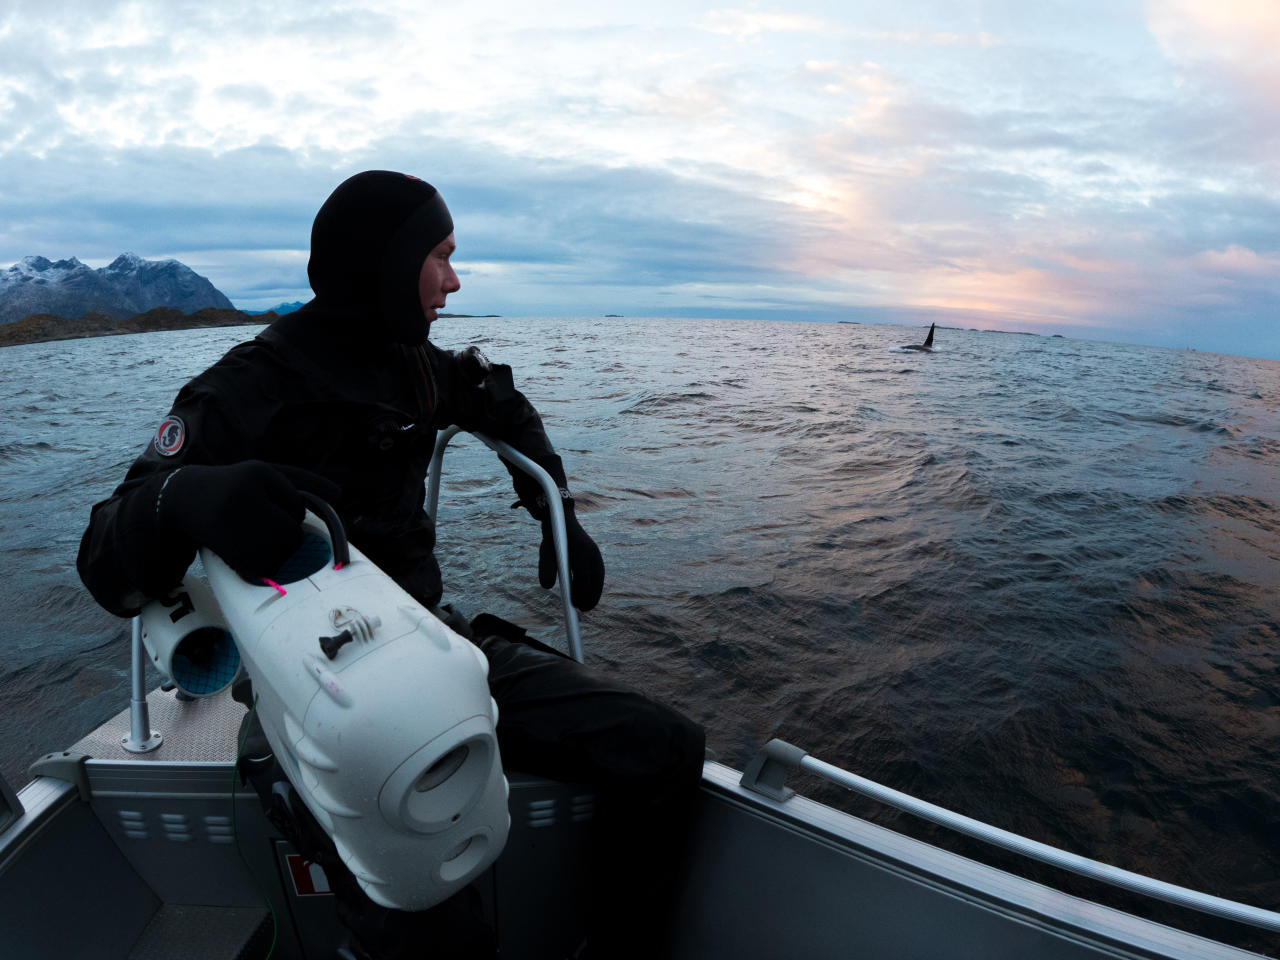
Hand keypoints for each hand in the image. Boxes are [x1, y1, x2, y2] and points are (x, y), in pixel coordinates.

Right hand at [157, 461, 339, 579]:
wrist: (184, 499)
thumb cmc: (236, 485)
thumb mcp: (267, 474)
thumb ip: (304, 481)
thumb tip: (339, 492)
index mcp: (257, 473)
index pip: (297, 507)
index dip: (290, 511)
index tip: (267, 506)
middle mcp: (243, 497)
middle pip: (292, 534)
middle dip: (287, 535)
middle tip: (264, 526)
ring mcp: (232, 527)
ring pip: (281, 554)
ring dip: (277, 551)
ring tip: (254, 536)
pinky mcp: (227, 553)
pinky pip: (264, 569)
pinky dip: (262, 564)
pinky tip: (245, 549)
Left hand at [538, 501, 604, 610]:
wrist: (561, 516)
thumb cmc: (552, 535)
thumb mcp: (545, 550)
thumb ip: (546, 567)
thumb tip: (547, 586)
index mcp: (582, 552)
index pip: (584, 578)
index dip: (581, 594)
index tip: (576, 606)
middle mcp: (592, 552)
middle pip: (595, 580)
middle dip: (590, 597)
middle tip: (582, 610)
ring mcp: (596, 553)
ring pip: (599, 577)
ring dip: (595, 592)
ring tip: (587, 606)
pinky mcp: (595, 554)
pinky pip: (598, 573)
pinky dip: (595, 584)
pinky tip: (589, 593)